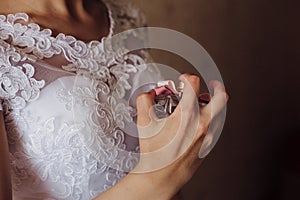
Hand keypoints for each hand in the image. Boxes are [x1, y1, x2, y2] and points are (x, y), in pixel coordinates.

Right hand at [134, 74, 227, 197]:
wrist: (162, 176)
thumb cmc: (155, 153)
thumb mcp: (144, 122)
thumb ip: (144, 101)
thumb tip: (149, 94)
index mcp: (187, 114)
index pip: (194, 83)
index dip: (187, 77)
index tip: (183, 80)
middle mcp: (202, 123)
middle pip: (220, 97)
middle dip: (216, 87)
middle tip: (211, 85)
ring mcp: (208, 135)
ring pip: (221, 113)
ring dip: (214, 104)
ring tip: (204, 103)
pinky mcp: (208, 145)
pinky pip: (216, 127)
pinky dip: (211, 119)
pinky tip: (200, 121)